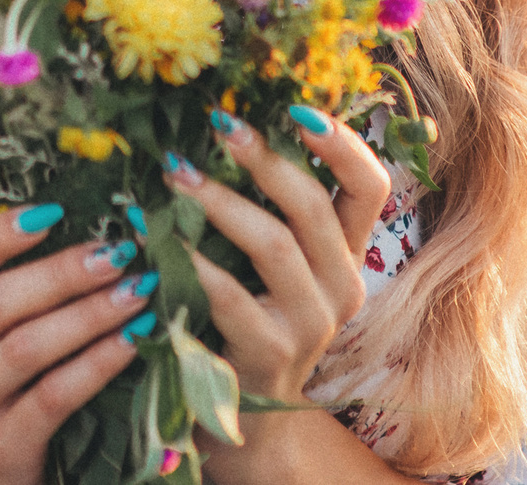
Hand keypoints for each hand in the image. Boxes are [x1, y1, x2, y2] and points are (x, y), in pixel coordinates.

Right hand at [0, 203, 159, 484]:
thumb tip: (84, 230)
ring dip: (89, 314)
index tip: (56, 208)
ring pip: (26, 347)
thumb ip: (8, 297)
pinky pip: (54, 396)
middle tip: (119, 250)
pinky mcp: (2, 445)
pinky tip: (133, 341)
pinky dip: (97, 363)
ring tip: (138, 290)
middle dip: (62, 272)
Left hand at [165, 107, 390, 476]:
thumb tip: (229, 119)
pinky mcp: (269, 352)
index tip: (297, 105)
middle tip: (217, 123)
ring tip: (174, 172)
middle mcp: (342, 285)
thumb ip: (269, 207)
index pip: (371, 186)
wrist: (247, 421)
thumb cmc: (249, 317)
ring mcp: (310, 323)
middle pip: (314, 205)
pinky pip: (228, 294)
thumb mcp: (274, 263)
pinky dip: (189, 259)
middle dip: (264, 156)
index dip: (341, 142)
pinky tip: (155, 237)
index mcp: (348, 253)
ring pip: (274, 243)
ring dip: (218, 200)